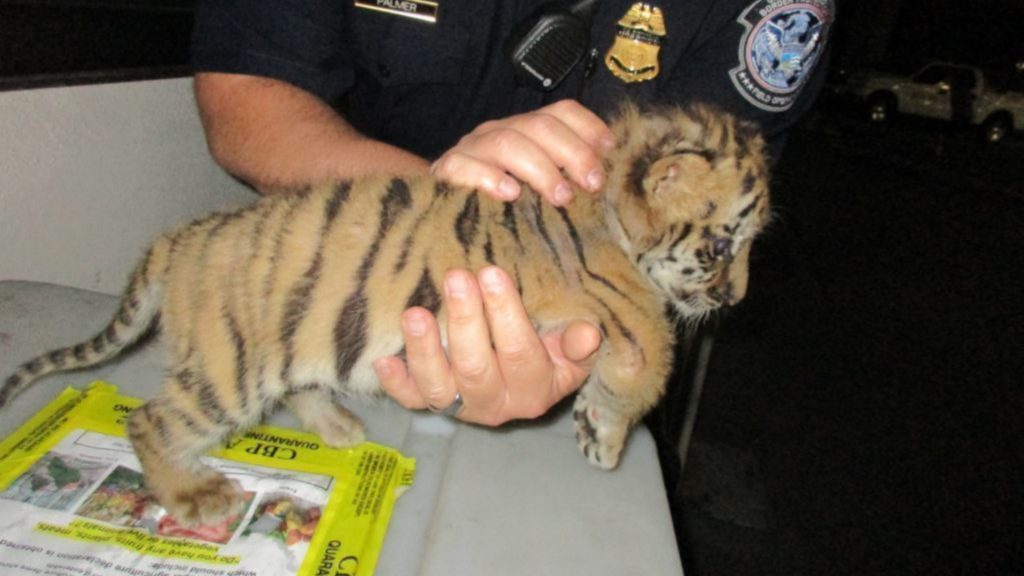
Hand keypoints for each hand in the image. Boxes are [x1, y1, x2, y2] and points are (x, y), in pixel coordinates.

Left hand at [374, 266, 601, 425]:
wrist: (529, 380)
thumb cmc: (551, 350)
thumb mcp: (572, 349)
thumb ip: (578, 343)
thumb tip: (588, 333)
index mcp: (535, 390)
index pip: (519, 353)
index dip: (505, 314)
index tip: (492, 273)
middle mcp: (497, 405)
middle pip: (476, 368)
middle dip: (465, 321)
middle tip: (456, 277)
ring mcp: (461, 407)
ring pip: (438, 388)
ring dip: (424, 350)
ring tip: (415, 313)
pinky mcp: (432, 405)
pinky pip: (411, 400)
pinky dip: (396, 383)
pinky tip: (384, 359)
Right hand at [431, 100, 615, 205]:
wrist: (438, 210)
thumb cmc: (498, 203)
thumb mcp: (536, 188)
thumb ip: (565, 178)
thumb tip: (605, 182)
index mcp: (525, 130)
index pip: (561, 111)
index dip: (589, 127)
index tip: (611, 152)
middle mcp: (500, 131)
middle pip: (540, 126)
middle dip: (573, 153)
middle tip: (591, 184)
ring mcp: (472, 148)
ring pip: (508, 142)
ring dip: (540, 168)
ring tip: (560, 197)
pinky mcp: (447, 171)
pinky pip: (465, 166)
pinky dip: (490, 178)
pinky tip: (510, 195)